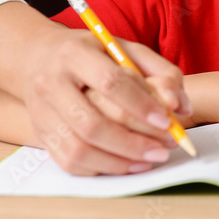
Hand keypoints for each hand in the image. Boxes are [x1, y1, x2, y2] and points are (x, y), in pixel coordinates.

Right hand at [0, 2, 189, 175]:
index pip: (110, 83)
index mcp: (74, 54)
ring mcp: (41, 112)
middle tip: (164, 149)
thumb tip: (181, 107)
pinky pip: (68, 162)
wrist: (37, 57)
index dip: (141, 105)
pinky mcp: (39, 134)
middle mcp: (51, 83)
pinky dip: (100, 168)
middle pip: (92, 123)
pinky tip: (126, 165)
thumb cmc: (93, 54)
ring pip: (78, 148)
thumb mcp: (126, 49)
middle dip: (133, 142)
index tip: (167, 121)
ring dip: (118, 161)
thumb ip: (161, 72)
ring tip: (148, 160)